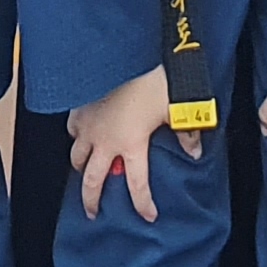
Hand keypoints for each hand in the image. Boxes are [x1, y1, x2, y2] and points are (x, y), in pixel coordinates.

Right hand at [69, 64, 189, 221]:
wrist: (129, 50)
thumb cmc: (155, 79)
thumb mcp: (178, 107)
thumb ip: (186, 132)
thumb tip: (195, 150)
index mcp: (131, 145)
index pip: (137, 185)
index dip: (143, 204)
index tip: (148, 216)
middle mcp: (105, 140)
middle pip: (91, 181)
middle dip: (90, 200)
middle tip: (93, 212)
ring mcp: (88, 124)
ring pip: (75, 155)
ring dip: (81, 167)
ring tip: (84, 170)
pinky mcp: (79, 106)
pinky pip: (71, 128)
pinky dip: (75, 135)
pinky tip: (81, 132)